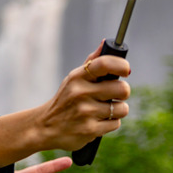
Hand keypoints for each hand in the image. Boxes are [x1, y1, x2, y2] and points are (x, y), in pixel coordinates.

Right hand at [0, 40, 130, 166]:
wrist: (46, 126)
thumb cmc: (65, 99)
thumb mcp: (73, 80)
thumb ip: (92, 63)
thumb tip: (105, 42)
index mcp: (78, 77)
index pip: (104, 64)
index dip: (121, 65)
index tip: (126, 71)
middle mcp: (81, 93)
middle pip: (122, 88)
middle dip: (122, 92)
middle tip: (114, 94)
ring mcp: (85, 112)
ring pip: (122, 108)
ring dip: (117, 110)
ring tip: (103, 110)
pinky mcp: (90, 130)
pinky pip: (116, 123)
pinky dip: (110, 123)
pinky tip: (97, 121)